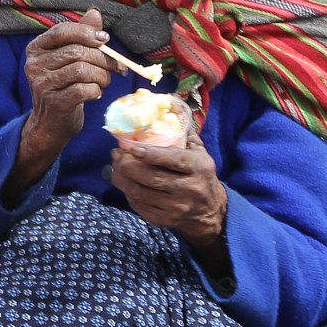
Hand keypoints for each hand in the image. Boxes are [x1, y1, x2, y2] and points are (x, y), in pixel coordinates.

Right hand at [7, 8, 112, 196]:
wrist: (52, 123)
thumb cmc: (64, 85)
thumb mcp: (69, 59)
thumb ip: (81, 35)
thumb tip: (94, 12)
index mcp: (36, 49)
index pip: (62, 32)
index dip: (86, 33)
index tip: (104, 40)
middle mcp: (34, 65)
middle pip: (77, 52)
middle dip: (102, 59)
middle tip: (114, 67)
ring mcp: (42, 85)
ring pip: (82, 70)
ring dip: (102, 76)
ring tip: (104, 82)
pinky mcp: (54, 103)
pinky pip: (84, 90)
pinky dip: (96, 91)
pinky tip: (95, 93)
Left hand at [110, 125, 227, 249]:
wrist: (210, 210)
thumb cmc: (199, 174)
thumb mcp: (199, 153)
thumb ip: (185, 135)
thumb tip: (171, 106)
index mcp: (198, 167)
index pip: (172, 160)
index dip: (150, 154)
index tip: (132, 148)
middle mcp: (189, 188)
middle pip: (150, 177)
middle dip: (127, 165)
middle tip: (116, 154)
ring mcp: (176, 207)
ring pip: (140, 193)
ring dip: (121, 179)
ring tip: (116, 167)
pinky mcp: (165, 220)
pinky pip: (139, 206)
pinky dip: (128, 193)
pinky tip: (125, 183)